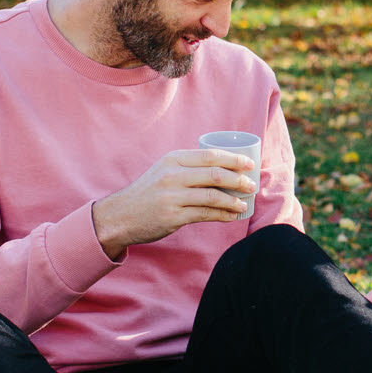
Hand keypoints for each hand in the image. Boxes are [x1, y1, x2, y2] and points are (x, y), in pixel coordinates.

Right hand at [91, 148, 255, 258]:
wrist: (120, 216)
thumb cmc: (147, 193)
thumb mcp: (164, 171)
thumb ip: (187, 168)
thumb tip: (223, 169)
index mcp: (173, 159)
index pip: (210, 156)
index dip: (234, 159)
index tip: (250, 164)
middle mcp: (172, 175)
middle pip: (215, 174)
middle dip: (239, 179)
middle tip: (252, 184)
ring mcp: (172, 196)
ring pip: (213, 196)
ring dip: (234, 200)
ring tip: (244, 203)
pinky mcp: (173, 216)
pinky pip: (205, 214)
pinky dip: (222, 215)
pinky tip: (232, 215)